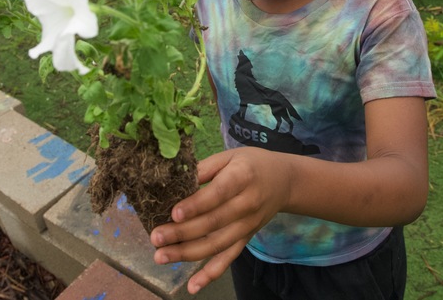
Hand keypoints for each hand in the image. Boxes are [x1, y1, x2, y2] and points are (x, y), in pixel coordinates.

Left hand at [150, 147, 291, 293]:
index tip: (174, 214)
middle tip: (156, 238)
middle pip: (213, 222)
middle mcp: (247, 204)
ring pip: (217, 244)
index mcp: (242, 177)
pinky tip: (193, 286)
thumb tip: (175, 180)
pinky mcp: (246, 239)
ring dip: (188, 253)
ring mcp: (247, 225)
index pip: (218, 193)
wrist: (285, 181)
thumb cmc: (251, 164)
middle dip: (182, 233)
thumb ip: (205, 168)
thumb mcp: (230, 157)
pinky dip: (211, 273)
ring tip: (162, 257)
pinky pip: (229, 258)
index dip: (196, 205)